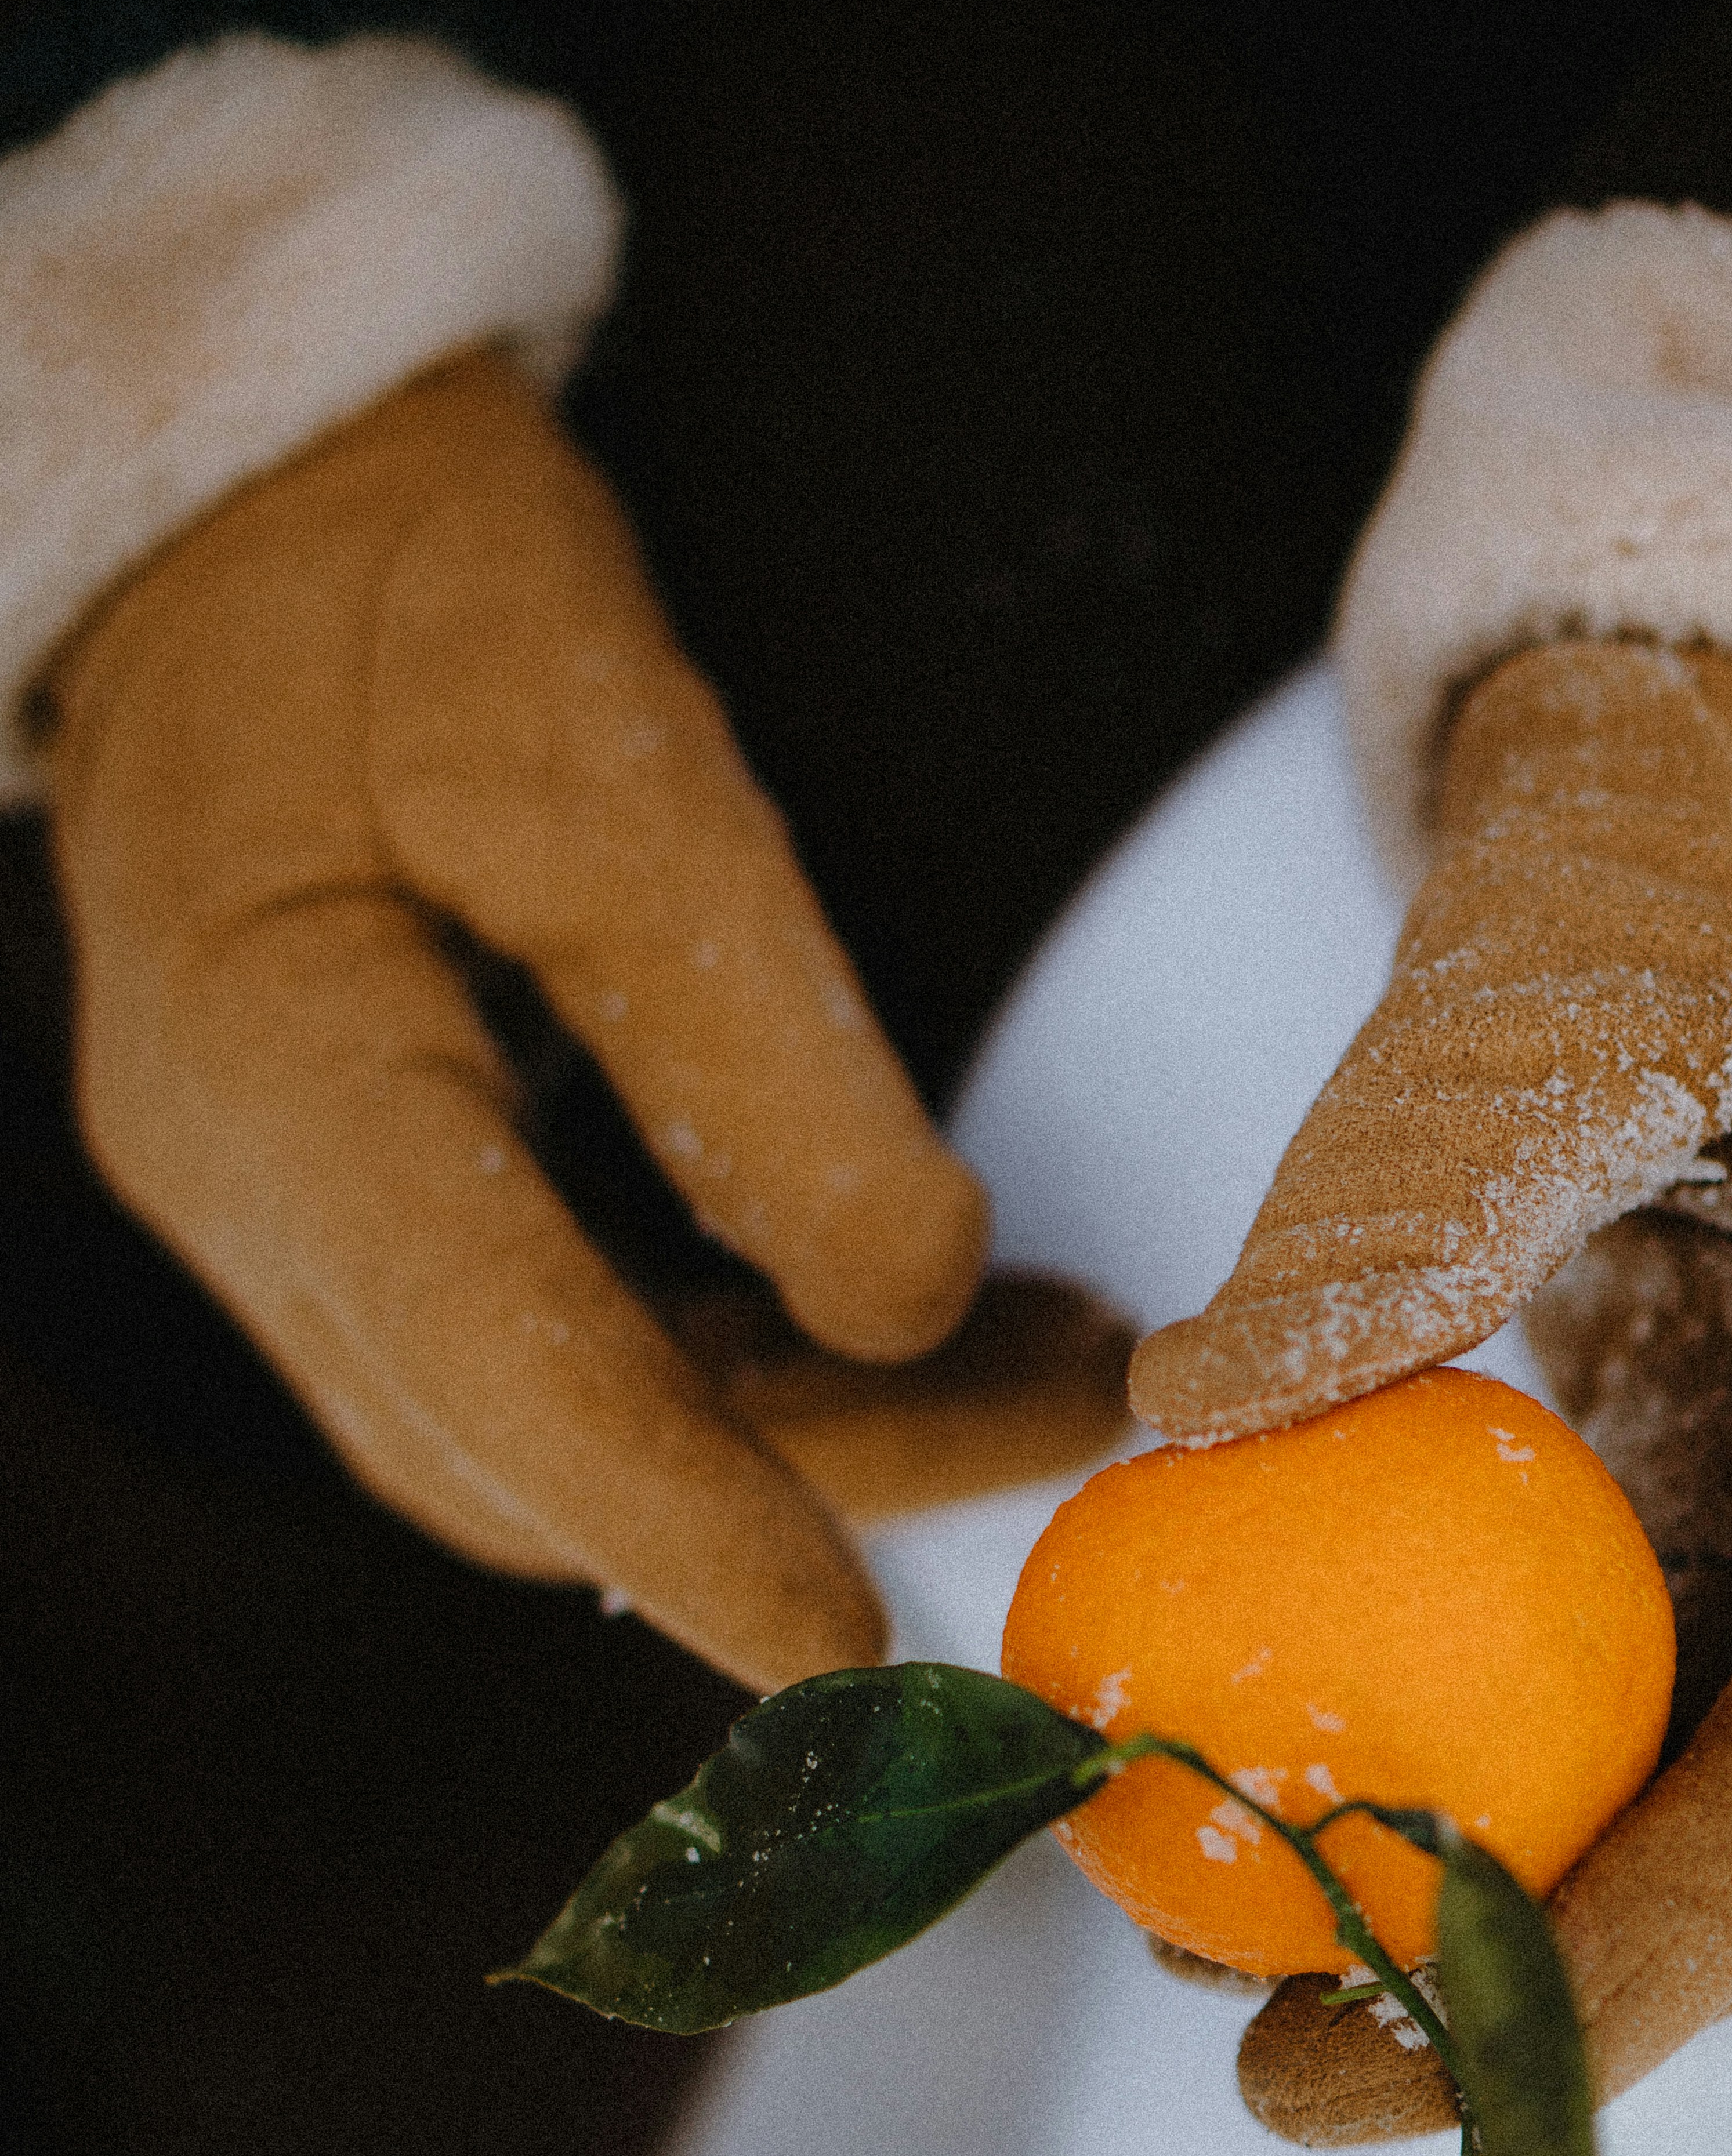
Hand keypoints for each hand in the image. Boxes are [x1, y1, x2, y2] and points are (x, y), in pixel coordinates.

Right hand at [46, 349, 1111, 1689]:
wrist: (255, 504)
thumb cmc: (420, 574)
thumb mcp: (607, 749)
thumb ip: (753, 1043)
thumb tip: (902, 1297)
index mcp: (274, 1069)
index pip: (493, 1367)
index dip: (685, 1524)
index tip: (854, 1651)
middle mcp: (242, 1182)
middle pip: (523, 1437)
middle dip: (803, 1471)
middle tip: (1064, 1404)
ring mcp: (274, 1196)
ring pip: (529, 1420)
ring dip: (782, 1425)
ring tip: (1029, 1353)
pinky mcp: (343, 1176)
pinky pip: (522, 1339)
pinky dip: (710, 1360)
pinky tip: (878, 1314)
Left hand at [1134, 638, 1731, 2113]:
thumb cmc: (1717, 803)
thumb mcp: (1578, 936)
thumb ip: (1427, 1165)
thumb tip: (1190, 1414)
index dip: (1682, 1920)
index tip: (1438, 2050)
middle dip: (1597, 1980)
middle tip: (1301, 2072)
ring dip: (1541, 1894)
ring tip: (1265, 1964)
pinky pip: (1666, 1668)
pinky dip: (1512, 1755)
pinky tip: (1325, 1792)